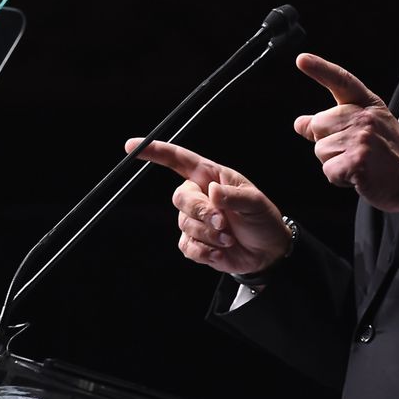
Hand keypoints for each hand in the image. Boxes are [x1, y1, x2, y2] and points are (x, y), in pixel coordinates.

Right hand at [125, 138, 291, 275]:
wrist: (267, 252)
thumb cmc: (262, 219)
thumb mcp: (255, 203)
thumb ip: (233, 196)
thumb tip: (212, 191)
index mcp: (210, 177)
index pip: (179, 160)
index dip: (155, 152)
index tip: (132, 146)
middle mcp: (198, 195)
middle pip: (180, 197)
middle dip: (200, 212)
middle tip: (223, 223)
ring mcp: (194, 220)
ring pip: (185, 225)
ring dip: (209, 234)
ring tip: (229, 238)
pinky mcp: (194, 243)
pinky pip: (187, 246)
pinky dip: (205, 252)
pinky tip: (221, 251)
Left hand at [292, 52, 398, 212]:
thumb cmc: (390, 153)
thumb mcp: (367, 128)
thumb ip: (334, 122)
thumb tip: (300, 123)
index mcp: (367, 104)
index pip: (341, 81)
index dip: (320, 69)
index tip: (302, 59)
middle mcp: (364, 117)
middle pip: (319, 125)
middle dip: (328, 142)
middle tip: (354, 151)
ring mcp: (361, 138)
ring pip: (321, 150)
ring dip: (334, 162)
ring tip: (359, 163)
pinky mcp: (357, 161)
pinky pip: (328, 170)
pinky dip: (339, 178)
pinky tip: (358, 176)